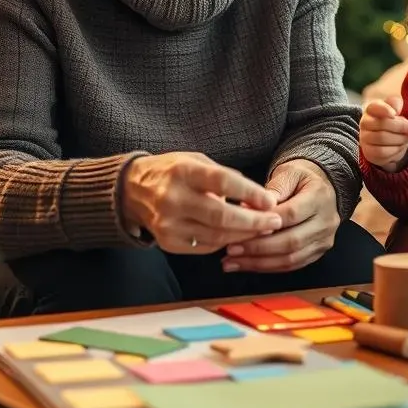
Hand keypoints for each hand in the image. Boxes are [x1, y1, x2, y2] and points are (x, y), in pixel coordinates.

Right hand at [121, 152, 280, 253]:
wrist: (132, 190)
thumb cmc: (173, 172)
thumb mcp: (197, 161)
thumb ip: (226, 177)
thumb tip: (259, 198)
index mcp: (183, 172)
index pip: (223, 182)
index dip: (250, 193)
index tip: (270, 201)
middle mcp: (173, 198)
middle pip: (222, 216)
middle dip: (254, 221)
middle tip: (275, 221)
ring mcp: (168, 224)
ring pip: (216, 236)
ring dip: (244, 235)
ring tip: (263, 230)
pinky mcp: (167, 242)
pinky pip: (205, 246)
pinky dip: (226, 242)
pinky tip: (239, 236)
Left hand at [222, 160, 339, 273]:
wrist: (321, 186)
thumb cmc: (300, 178)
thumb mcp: (288, 173)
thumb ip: (272, 190)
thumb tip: (249, 209)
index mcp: (319, 197)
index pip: (290, 214)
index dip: (264, 223)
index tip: (239, 227)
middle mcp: (326, 221)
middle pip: (291, 241)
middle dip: (258, 248)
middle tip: (231, 249)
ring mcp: (324, 240)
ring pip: (291, 259)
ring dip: (259, 263)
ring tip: (233, 262)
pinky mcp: (318, 253)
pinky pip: (292, 266)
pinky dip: (268, 267)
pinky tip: (248, 265)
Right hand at [359, 95, 407, 171]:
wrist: (390, 143)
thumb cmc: (393, 123)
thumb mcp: (396, 110)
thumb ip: (396, 104)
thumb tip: (396, 110)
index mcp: (371, 109)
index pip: (374, 107)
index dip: (385, 109)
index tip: (395, 114)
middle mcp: (364, 123)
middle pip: (382, 124)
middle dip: (400, 127)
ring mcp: (364, 138)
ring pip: (382, 138)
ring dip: (399, 138)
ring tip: (406, 138)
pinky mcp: (368, 152)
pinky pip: (382, 152)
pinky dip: (395, 150)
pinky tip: (400, 146)